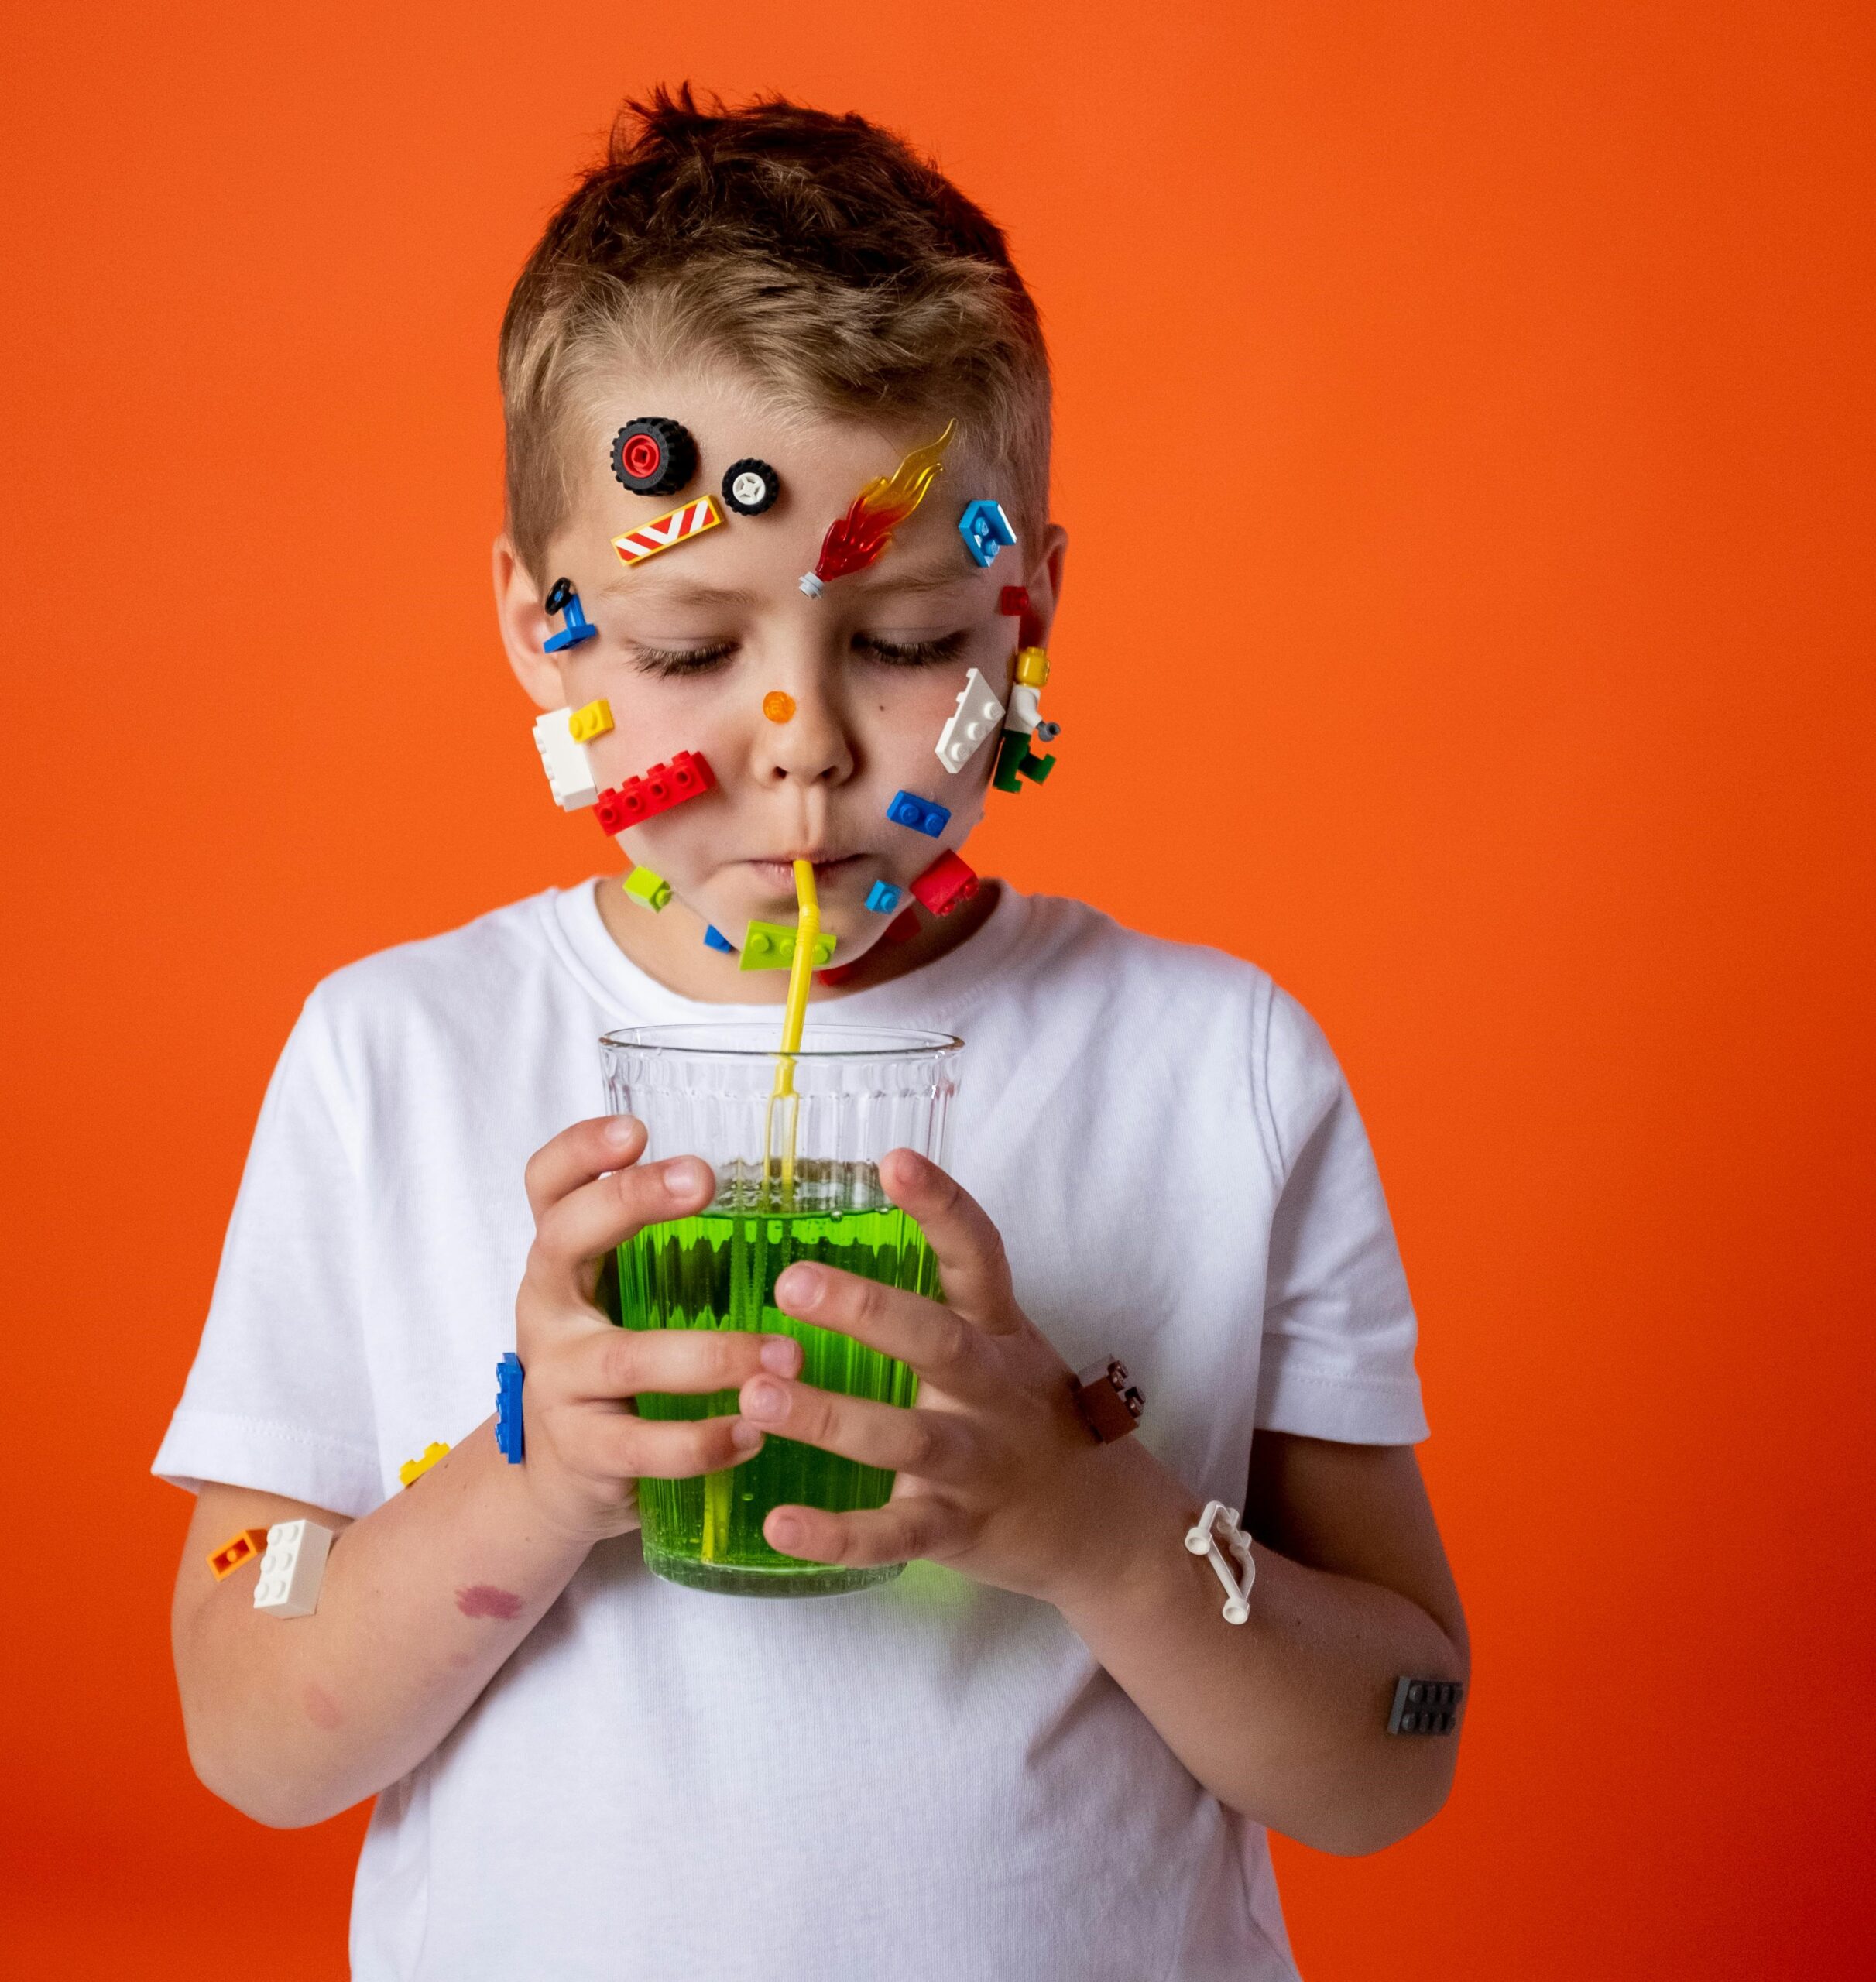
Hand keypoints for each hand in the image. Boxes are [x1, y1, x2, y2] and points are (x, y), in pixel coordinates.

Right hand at [513, 1115, 803, 1547]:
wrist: (558, 1481)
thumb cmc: (614, 1369)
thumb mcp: (622, 1298)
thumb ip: (672, 1250)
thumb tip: (787, 1187)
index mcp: (562, 1262)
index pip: (547, 1186)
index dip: (579, 1150)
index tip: (636, 1128)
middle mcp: (547, 1311)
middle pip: (565, 1239)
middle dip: (630, 1201)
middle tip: (705, 1178)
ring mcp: (558, 1383)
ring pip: (627, 1357)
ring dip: (713, 1355)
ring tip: (787, 1353)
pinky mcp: (582, 1454)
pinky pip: (644, 1446)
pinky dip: (704, 1441)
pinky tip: (755, 1431)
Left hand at [732, 1149, 1138, 1608]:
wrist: (1104, 1529)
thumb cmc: (1030, 1419)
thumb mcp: (1005, 1346)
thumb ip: (938, 1303)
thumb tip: (836, 1237)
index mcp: (1001, 1333)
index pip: (979, 1256)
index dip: (943, 1206)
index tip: (894, 1160)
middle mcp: (994, 1391)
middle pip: (937, 1342)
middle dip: (866, 1311)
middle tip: (790, 1281)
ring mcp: (979, 1464)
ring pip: (907, 1438)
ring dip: (831, 1417)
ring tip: (757, 1395)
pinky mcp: (958, 1530)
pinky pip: (895, 1534)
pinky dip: (838, 1535)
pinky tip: (778, 1525)